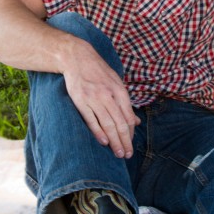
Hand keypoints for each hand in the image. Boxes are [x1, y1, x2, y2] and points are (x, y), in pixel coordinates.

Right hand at [61, 41, 139, 158]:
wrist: (78, 58)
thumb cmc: (99, 72)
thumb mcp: (116, 83)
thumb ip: (125, 103)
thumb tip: (135, 122)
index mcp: (119, 91)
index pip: (128, 117)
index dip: (130, 133)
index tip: (130, 145)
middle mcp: (109, 95)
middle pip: (120, 124)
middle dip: (125, 141)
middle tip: (126, 155)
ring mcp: (94, 98)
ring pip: (107, 124)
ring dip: (114, 141)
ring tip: (118, 153)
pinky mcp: (81, 100)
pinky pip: (91, 119)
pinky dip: (98, 132)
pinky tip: (103, 142)